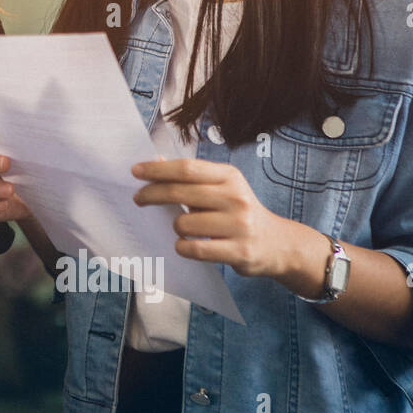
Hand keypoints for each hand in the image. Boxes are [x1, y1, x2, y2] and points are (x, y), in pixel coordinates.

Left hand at [131, 158, 300, 278]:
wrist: (277, 244)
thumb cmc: (239, 213)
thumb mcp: (222, 187)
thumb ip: (191, 177)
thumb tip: (155, 161)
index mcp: (230, 177)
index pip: (186, 168)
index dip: (157, 169)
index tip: (135, 171)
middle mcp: (236, 197)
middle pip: (180, 192)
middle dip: (152, 194)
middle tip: (138, 199)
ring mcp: (239, 225)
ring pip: (183, 224)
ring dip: (176, 227)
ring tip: (186, 228)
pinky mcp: (239, 251)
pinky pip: (194, 249)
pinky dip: (183, 247)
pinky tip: (186, 244)